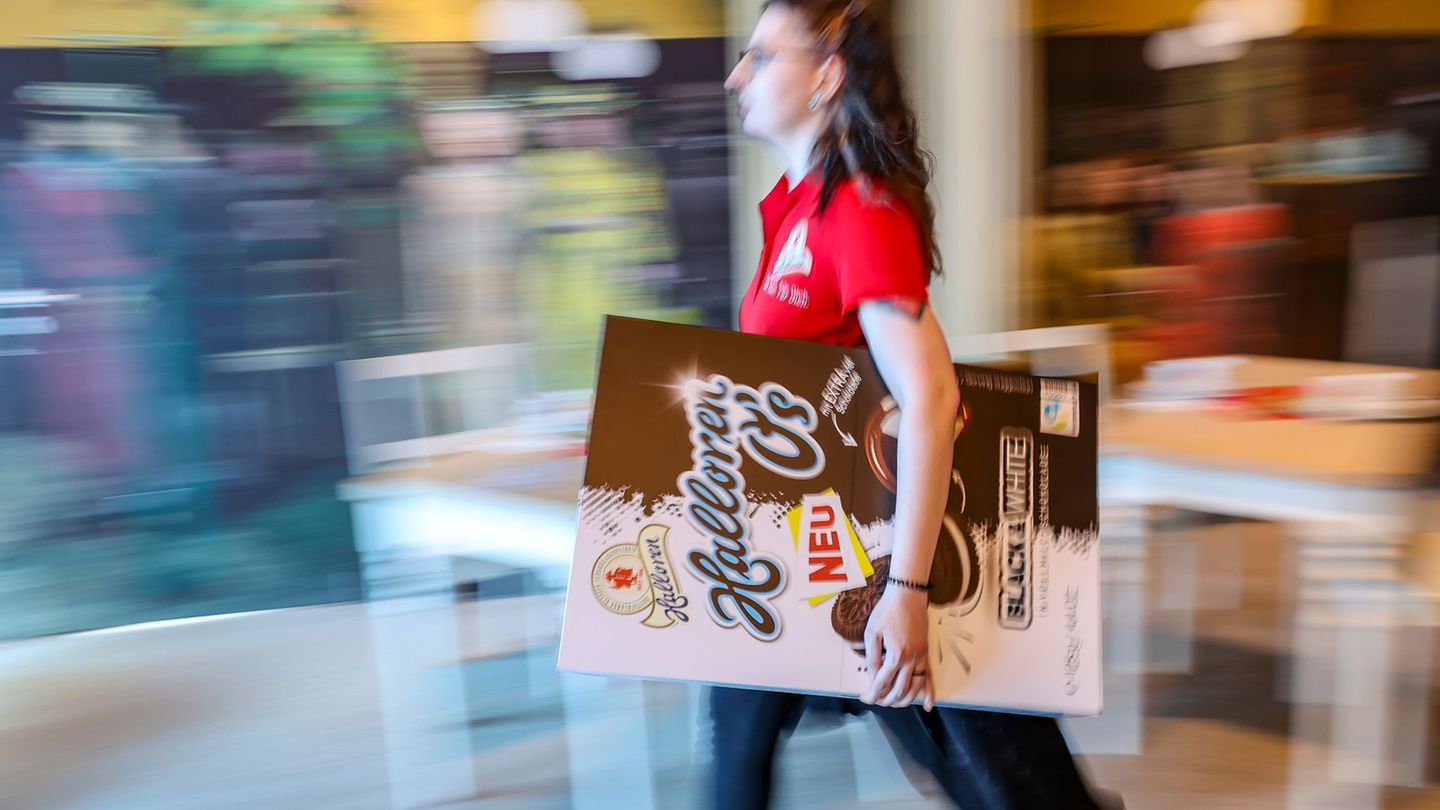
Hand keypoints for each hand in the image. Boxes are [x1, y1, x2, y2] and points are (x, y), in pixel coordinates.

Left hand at [859, 585, 934, 710]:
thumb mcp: (872, 633)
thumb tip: (872, 676)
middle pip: (899, 690)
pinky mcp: (926, 653)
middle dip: (886, 699)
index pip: (882, 683)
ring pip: (914, 688)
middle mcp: (912, 659)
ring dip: (904, 700)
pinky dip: (929, 693)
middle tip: (876, 700)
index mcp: (896, 655)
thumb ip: (872, 657)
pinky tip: (928, 705)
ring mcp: (921, 657)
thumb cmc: (887, 611)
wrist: (907, 595)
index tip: (865, 697)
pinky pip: (929, 677)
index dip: (872, 693)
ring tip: (893, 704)